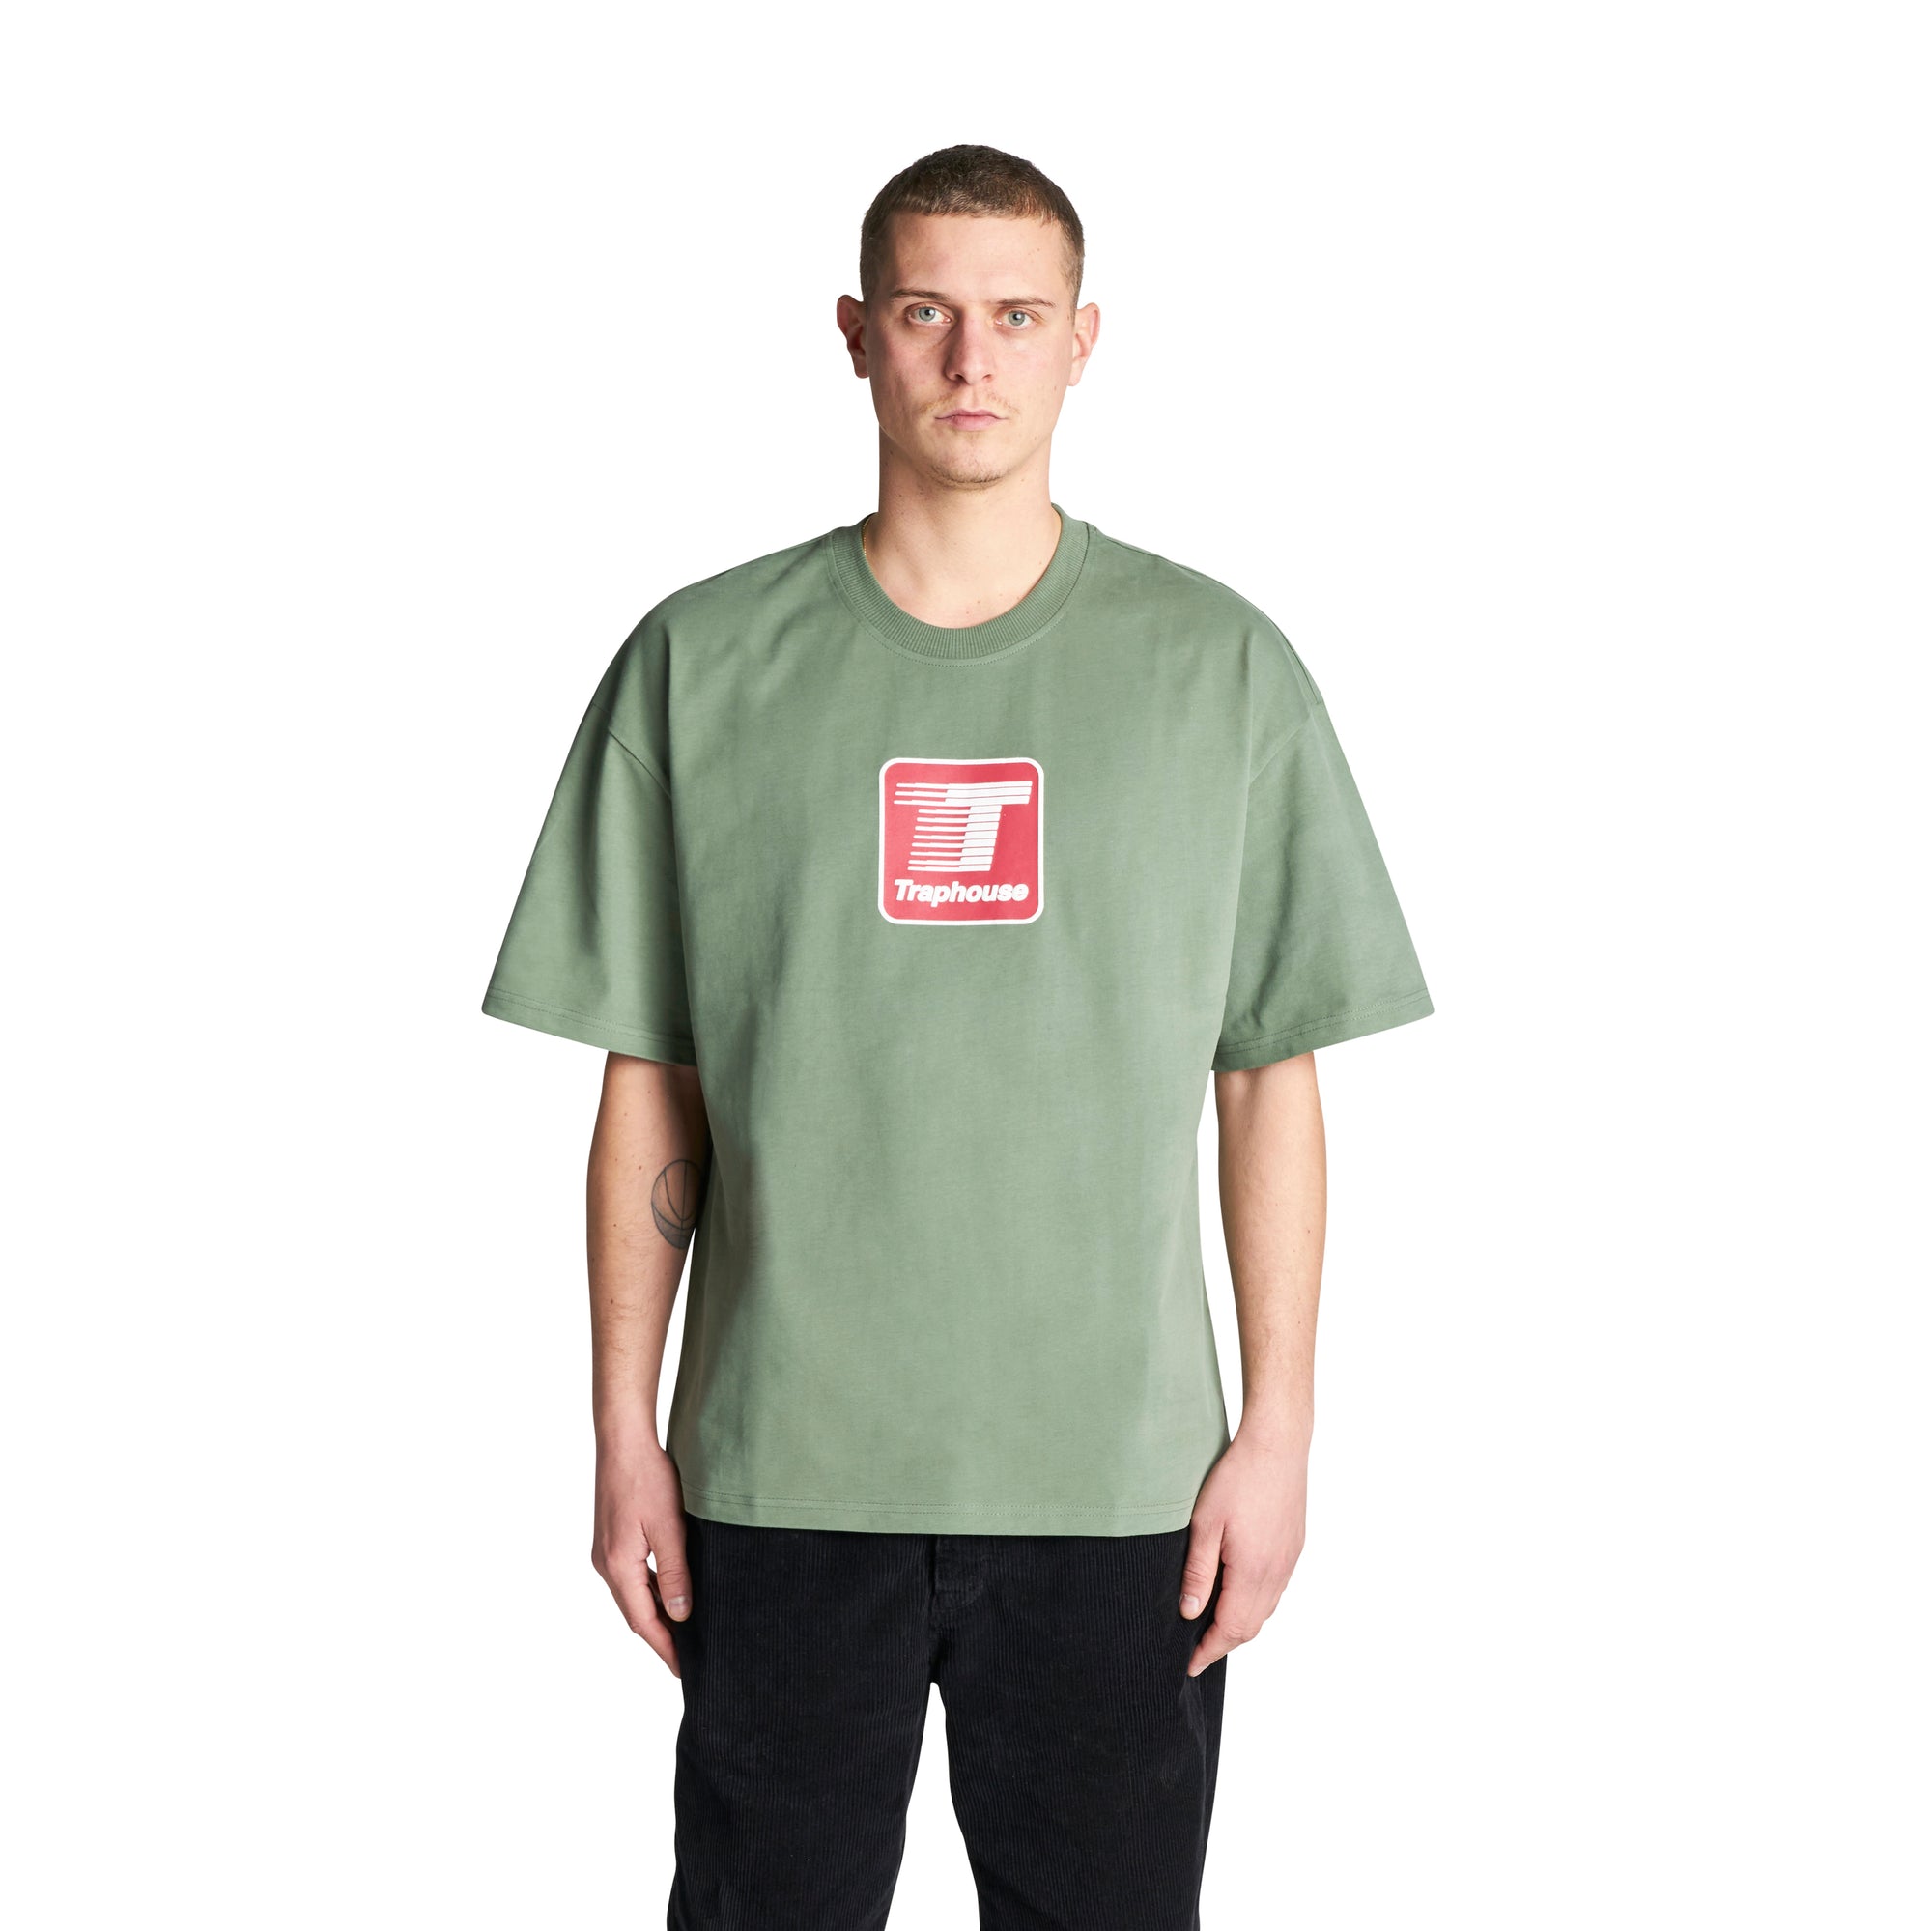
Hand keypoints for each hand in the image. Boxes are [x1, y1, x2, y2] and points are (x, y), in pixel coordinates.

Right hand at [591, 1434, 690, 1675]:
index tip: (684, 1669)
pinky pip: (631, 1577)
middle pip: (635, 1613)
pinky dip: (650, 1591)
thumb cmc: (647, 1478)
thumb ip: (675, 1574)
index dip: (665, 1647)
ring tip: (683, 1630)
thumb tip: (681, 1616)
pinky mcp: (611, 1540)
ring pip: (633, 1595)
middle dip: (660, 1637)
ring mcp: (605, 1552)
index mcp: (618, 1567)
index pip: (643, 1621)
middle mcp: (605, 1565)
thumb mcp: (669, 1528)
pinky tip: (669, 1592)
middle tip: (687, 1657)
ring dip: (655, 1614)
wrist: (623, 1442)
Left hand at [1181, 1428, 1308, 1676]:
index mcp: (1252, 1572)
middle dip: (1223, 1644)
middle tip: (1196, 1651)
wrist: (1277, 1444)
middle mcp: (1276, 1573)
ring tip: (1212, 1626)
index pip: (1230, 1629)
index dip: (1208, 1651)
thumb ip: (1197, 1572)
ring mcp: (1288, 1561)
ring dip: (1240, 1625)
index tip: (1189, 1665)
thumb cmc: (1237, 1477)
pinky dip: (1255, 1604)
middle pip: (1250, 1627)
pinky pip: (1275, 1590)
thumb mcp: (1204, 1524)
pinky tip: (1238, 1594)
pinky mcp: (1293, 1547)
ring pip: (1265, 1610)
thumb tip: (1189, 1613)